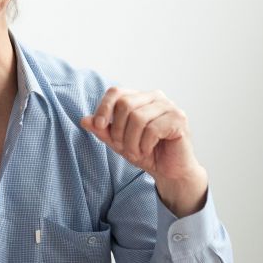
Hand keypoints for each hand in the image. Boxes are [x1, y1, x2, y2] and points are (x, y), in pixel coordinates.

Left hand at [81, 87, 207, 216]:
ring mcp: (169, 106)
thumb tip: (84, 120)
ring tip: (136, 152)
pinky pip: (153, 129)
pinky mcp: (179, 119)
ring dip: (132, 142)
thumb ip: (103, 130)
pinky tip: (148, 151)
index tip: (99, 126)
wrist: (169, 171)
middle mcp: (155, 97)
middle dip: (119, 130)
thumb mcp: (118, 142)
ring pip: (138, 118)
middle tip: (123, 147)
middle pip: (125, 104)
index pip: (116, 92)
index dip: (104, 108)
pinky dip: (145, 145)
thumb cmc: (146, 153)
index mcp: (140, 97)